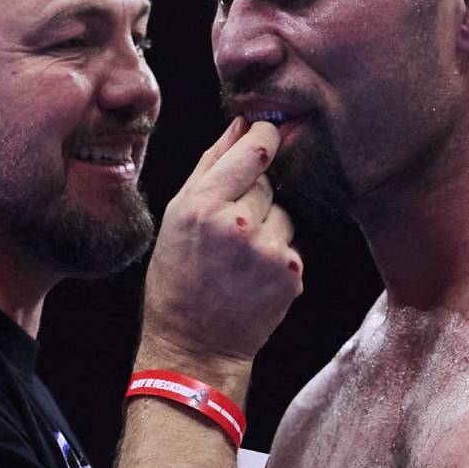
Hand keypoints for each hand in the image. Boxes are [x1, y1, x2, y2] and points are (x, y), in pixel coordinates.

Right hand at [142, 118, 303, 367]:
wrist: (195, 343)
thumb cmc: (178, 276)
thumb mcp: (177, 215)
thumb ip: (211, 165)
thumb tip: (242, 123)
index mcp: (204, 206)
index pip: (255, 150)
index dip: (266, 137)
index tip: (269, 133)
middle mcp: (239, 225)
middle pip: (269, 183)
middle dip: (255, 194)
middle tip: (229, 226)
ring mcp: (269, 251)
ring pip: (284, 213)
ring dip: (269, 224)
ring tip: (240, 254)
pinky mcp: (291, 274)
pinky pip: (291, 243)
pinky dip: (277, 251)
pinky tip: (252, 273)